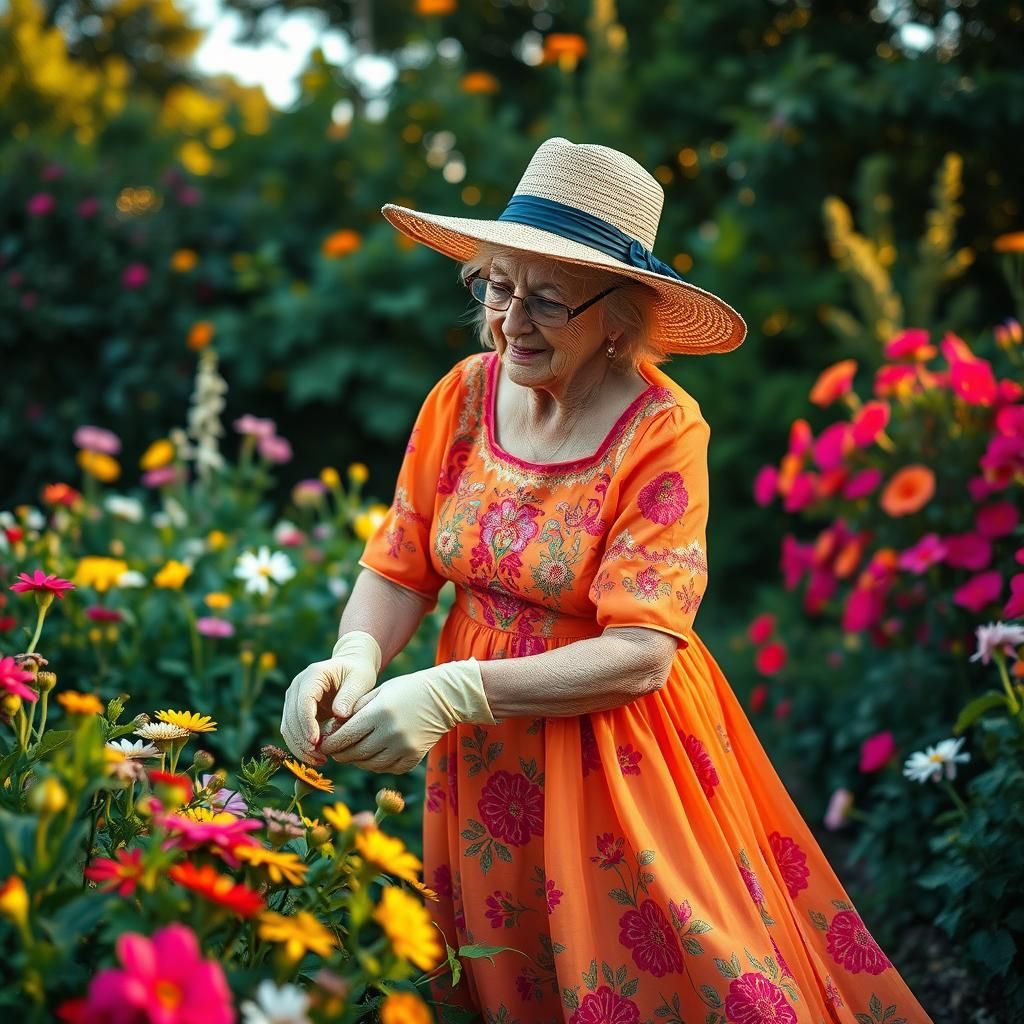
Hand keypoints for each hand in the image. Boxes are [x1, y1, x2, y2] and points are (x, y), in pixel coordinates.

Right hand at [279, 631, 380, 764]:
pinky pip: (292, 731)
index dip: (307, 723)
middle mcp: (297, 686)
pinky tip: (315, 756)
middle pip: (292, 718)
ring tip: (319, 761)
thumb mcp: (360, 680)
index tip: (316, 742)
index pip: (303, 702)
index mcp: (313, 675)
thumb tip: (340, 715)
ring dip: (300, 747)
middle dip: (302, 741)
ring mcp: (294, 698)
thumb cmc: (357, 672)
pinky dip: (301, 746)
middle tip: (320, 758)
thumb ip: (350, 695)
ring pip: (288, 728)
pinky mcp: (295, 710)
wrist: (350, 667)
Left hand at [320, 658, 497, 773]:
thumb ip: (355, 710)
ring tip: (353, 752)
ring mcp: (403, 747)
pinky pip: (387, 769)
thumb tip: (331, 731)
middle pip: (355, 753)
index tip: (323, 744)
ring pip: (369, 764)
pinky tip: (373, 756)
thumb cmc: (406, 690)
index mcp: (379, 712)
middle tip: (335, 751)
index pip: (345, 736)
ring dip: (357, 761)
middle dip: (340, 754)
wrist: (443, 697)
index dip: (330, 743)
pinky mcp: (413, 757)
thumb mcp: (379, 691)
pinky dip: (376, 765)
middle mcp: (390, 732)